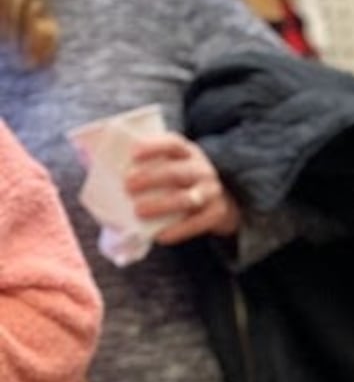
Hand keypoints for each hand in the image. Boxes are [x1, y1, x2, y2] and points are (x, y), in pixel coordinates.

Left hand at [125, 134, 241, 245]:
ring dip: (161, 205)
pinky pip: (196, 224)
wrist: (224, 199)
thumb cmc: (185, 180)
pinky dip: (177, 231)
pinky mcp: (216, 215)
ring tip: (138, 211)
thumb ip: (150, 162)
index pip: (172, 144)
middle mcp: (202, 170)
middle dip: (151, 179)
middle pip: (176, 173)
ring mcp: (211, 193)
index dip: (153, 147)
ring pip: (186, 199)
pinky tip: (160, 236)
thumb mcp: (175, 163)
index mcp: (188, 152)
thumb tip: (101, 162)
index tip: (133, 154)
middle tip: (128, 186)